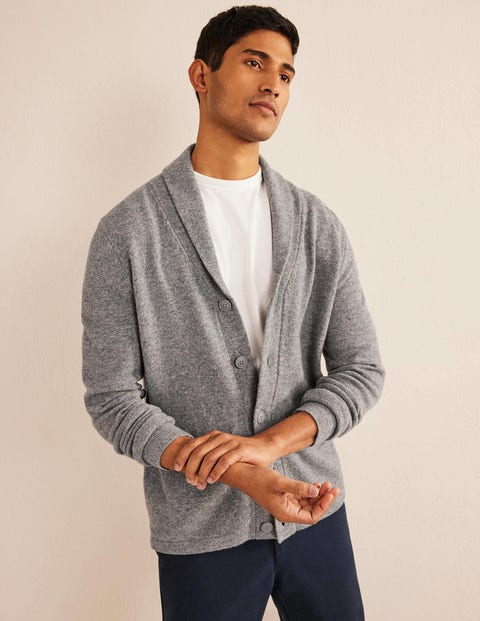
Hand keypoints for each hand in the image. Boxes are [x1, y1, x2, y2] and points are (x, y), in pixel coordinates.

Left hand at [172, 430, 277, 488]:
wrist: (264, 447)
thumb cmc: (241, 453)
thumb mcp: (222, 450)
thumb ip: (209, 455)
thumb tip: (191, 468)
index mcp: (213, 436)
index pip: (192, 444)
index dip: (182, 456)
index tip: (176, 468)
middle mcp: (219, 437)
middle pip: (198, 452)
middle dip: (190, 468)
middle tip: (190, 481)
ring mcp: (230, 443)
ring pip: (209, 458)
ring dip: (202, 473)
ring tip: (200, 484)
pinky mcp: (240, 450)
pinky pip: (224, 461)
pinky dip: (215, 472)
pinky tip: (212, 480)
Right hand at [224, 463, 339, 524]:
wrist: (242, 474)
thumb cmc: (258, 479)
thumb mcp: (279, 482)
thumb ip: (298, 488)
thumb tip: (316, 492)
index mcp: (285, 513)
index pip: (312, 516)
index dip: (324, 505)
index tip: (331, 492)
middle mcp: (286, 511)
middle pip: (311, 511)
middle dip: (323, 499)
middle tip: (332, 486)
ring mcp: (285, 504)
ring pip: (307, 504)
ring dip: (318, 495)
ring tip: (326, 484)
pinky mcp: (283, 496)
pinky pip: (301, 498)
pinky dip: (310, 492)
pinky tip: (315, 484)